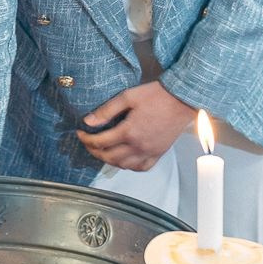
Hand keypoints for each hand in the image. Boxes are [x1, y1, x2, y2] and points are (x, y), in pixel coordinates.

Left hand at [76, 81, 196, 171]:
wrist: (182, 99)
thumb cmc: (158, 95)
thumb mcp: (128, 96)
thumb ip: (107, 110)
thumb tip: (88, 121)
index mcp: (129, 131)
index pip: (100, 142)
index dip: (86, 139)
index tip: (80, 133)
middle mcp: (139, 146)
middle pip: (109, 157)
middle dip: (94, 151)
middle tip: (87, 143)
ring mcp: (150, 152)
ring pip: (124, 165)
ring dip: (109, 160)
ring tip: (102, 151)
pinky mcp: (159, 153)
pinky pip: (142, 167)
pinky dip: (130, 167)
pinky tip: (124, 160)